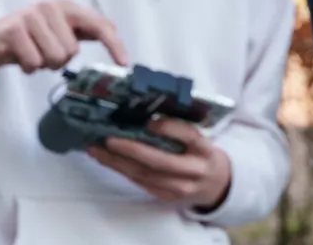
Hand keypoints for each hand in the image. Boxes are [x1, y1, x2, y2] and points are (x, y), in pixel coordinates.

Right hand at [0, 0, 129, 84]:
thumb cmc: (24, 40)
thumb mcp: (56, 33)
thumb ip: (81, 31)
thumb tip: (112, 32)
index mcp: (66, 7)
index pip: (99, 25)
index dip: (114, 45)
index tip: (125, 63)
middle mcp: (50, 6)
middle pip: (72, 50)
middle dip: (57, 60)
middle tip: (40, 53)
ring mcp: (30, 16)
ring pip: (55, 58)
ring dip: (42, 64)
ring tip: (29, 54)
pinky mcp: (13, 30)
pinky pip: (34, 63)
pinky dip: (27, 68)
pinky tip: (18, 58)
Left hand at [89, 118, 232, 210]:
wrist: (215, 184)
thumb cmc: (200, 153)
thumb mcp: (199, 139)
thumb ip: (179, 130)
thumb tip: (142, 116)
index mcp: (204, 149)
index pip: (189, 136)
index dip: (170, 129)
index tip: (150, 121)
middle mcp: (194, 170)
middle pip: (161, 162)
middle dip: (131, 150)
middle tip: (109, 139)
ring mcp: (181, 187)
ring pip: (145, 175)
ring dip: (117, 163)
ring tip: (97, 150)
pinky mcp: (167, 197)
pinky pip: (141, 183)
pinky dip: (122, 171)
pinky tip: (108, 161)